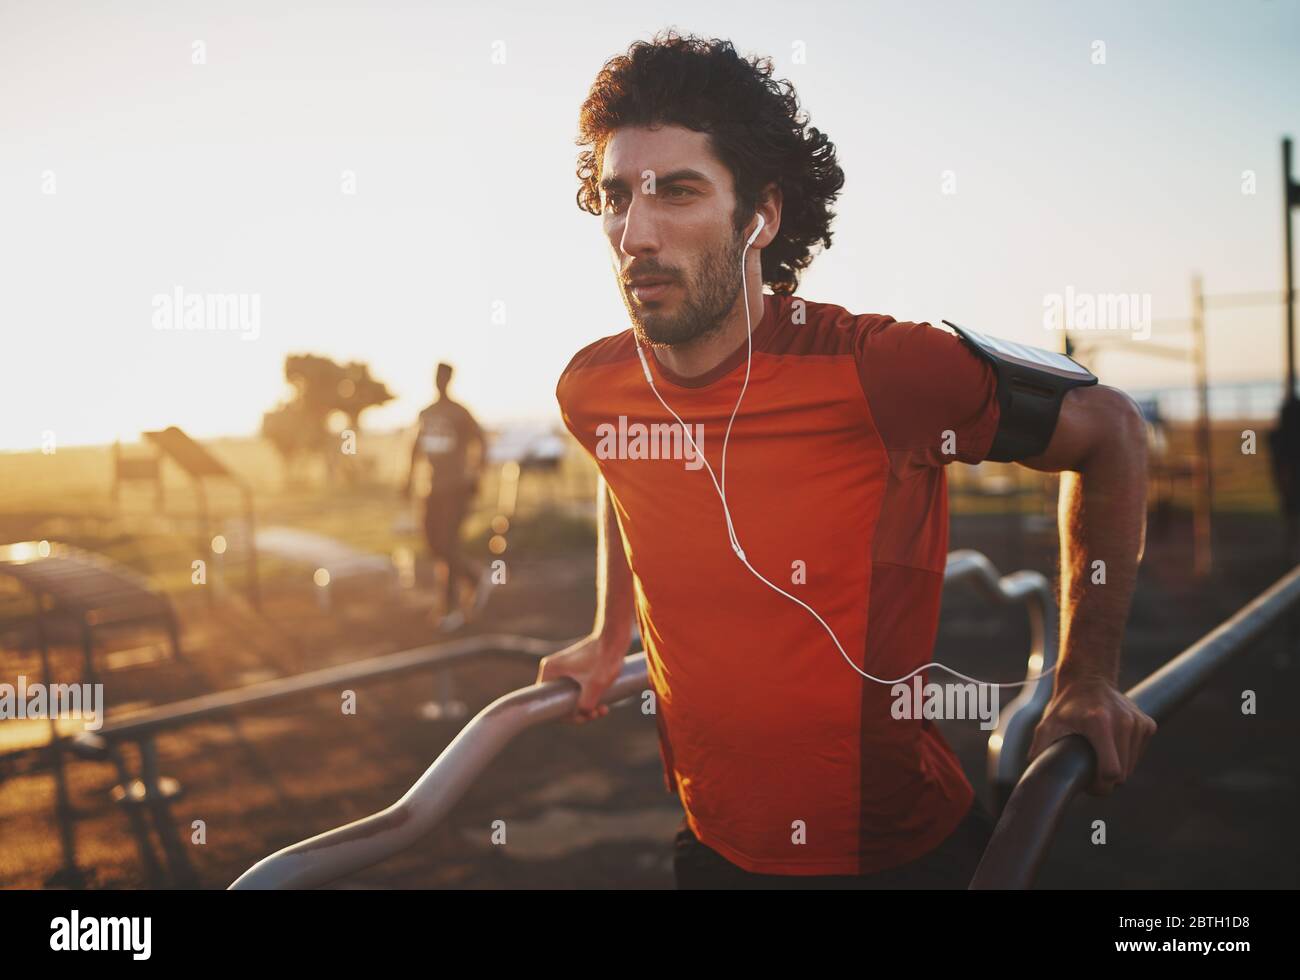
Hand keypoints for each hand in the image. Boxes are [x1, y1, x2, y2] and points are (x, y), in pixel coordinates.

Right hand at [536, 633, 624, 723]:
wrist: (615, 639)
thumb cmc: (603, 659)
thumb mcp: (594, 687)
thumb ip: (585, 707)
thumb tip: (582, 714)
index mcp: (549, 671)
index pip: (550, 702)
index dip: (565, 716)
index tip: (581, 718)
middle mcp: (553, 669)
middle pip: (561, 700)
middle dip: (579, 712)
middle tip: (595, 714)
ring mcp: (564, 668)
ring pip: (572, 695)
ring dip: (586, 706)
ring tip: (603, 709)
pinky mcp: (576, 667)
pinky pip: (578, 688)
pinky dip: (589, 697)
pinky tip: (603, 703)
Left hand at [1027, 676, 1156, 794]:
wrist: (1088, 679)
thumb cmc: (1065, 706)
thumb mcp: (1048, 725)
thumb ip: (1040, 749)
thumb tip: (1034, 777)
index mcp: (1099, 723)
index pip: (1111, 772)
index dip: (1100, 786)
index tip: (1089, 784)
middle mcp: (1123, 722)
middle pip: (1122, 773)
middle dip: (1107, 781)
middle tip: (1091, 773)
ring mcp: (1138, 722)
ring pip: (1132, 766)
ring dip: (1118, 768)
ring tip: (1100, 758)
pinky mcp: (1147, 723)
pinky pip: (1139, 753)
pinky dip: (1127, 756)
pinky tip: (1112, 745)